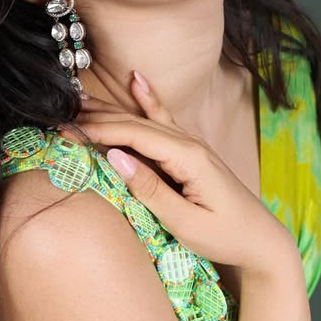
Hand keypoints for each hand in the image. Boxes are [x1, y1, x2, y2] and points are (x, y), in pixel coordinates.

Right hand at [59, 70, 291, 278]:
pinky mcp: (191, 154)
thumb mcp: (186, 222)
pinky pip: (164, 120)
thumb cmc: (225, 236)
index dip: (98, 130)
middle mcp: (190, 144)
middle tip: (59, 115)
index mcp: (187, 158)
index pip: (134, 135)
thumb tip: (115, 158)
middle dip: (97, 118)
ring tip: (78, 98)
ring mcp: (192, 146)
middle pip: (136, 123)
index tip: (65, 129)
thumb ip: (150, 190)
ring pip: (145, 120)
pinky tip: (137, 80)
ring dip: (111, 109)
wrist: (261, 241)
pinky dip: (147, 100)